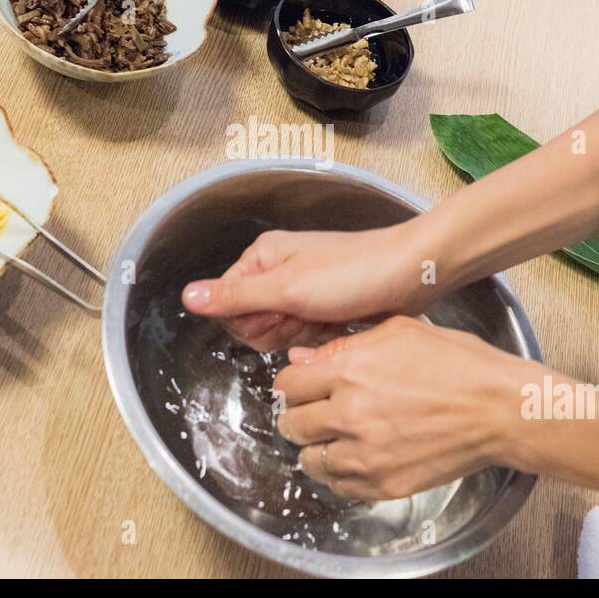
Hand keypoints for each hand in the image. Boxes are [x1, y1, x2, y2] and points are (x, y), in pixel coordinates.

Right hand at [181, 223, 434, 352]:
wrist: (410, 276)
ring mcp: (301, 292)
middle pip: (252, 324)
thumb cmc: (353, 273)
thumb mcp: (288, 288)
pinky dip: (321, 339)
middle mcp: (277, 272)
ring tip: (328, 320)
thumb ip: (235, 296)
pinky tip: (340, 328)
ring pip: (279, 335)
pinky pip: (305, 338)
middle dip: (279, 329)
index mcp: (262, 258)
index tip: (282, 312)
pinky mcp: (323, 310)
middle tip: (309, 315)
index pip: (228, 306)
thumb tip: (188, 297)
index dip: (252, 320)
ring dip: (302, 335)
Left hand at [273, 315, 544, 500]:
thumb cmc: (460, 365)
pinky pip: (339, 487)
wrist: (500, 410)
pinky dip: (342, 475)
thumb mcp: (400, 332)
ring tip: (340, 438)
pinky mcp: (382, 484)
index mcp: (351, 370)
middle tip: (319, 413)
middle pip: (292, 425)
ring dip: (318, 449)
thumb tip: (303, 358)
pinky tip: (360, 457)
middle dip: (302, 417)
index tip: (304, 389)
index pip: (287, 386)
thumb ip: (343, 345)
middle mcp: (350, 414)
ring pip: (309, 461)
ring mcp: (365, 455)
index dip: (295, 385)